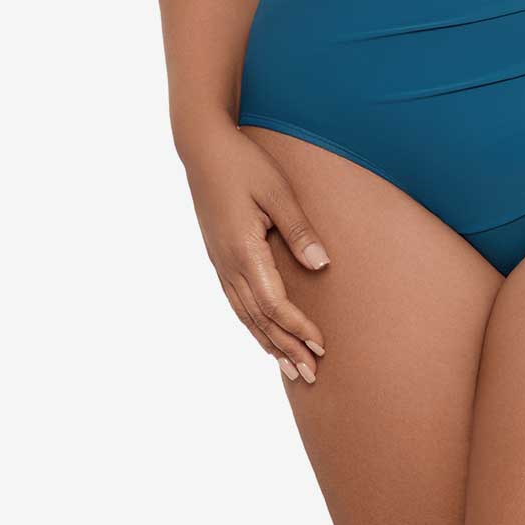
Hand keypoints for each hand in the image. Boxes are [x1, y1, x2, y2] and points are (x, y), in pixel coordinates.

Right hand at [182, 121, 329, 383]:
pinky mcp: (218, 257)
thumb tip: (321, 265)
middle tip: (311, 376)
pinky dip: (253, 325)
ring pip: (244, 315)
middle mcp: (227, 264)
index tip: (322, 346)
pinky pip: (236, 302)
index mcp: (242, 250)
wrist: (203, 149)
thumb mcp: (278, 191)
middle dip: (286, 347)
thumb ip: (298, 230)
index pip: (274, 303)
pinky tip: (264, 336)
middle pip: (259, 319)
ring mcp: (219, 263)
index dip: (298, 327)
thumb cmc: (245, 164)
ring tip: (291, 369)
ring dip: (268, 343)